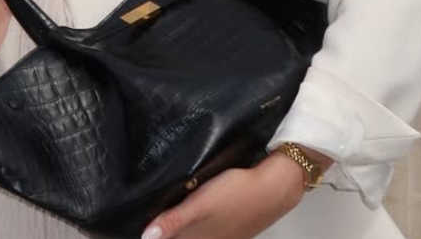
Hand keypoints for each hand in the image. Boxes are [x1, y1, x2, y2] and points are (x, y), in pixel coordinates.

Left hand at [141, 154, 308, 238]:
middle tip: (156, 217)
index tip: (146, 226)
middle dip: (168, 229)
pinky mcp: (232, 226)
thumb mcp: (200, 204)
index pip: (170, 238)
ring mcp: (223, 234)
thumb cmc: (238, 194)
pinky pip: (209, 230)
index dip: (159, 233)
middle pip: (183, 237)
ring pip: (195, 235)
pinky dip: (198, 224)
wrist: (274, 188)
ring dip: (182, 227)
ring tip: (169, 214)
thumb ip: (173, 221)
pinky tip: (197, 211)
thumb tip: (147, 237)